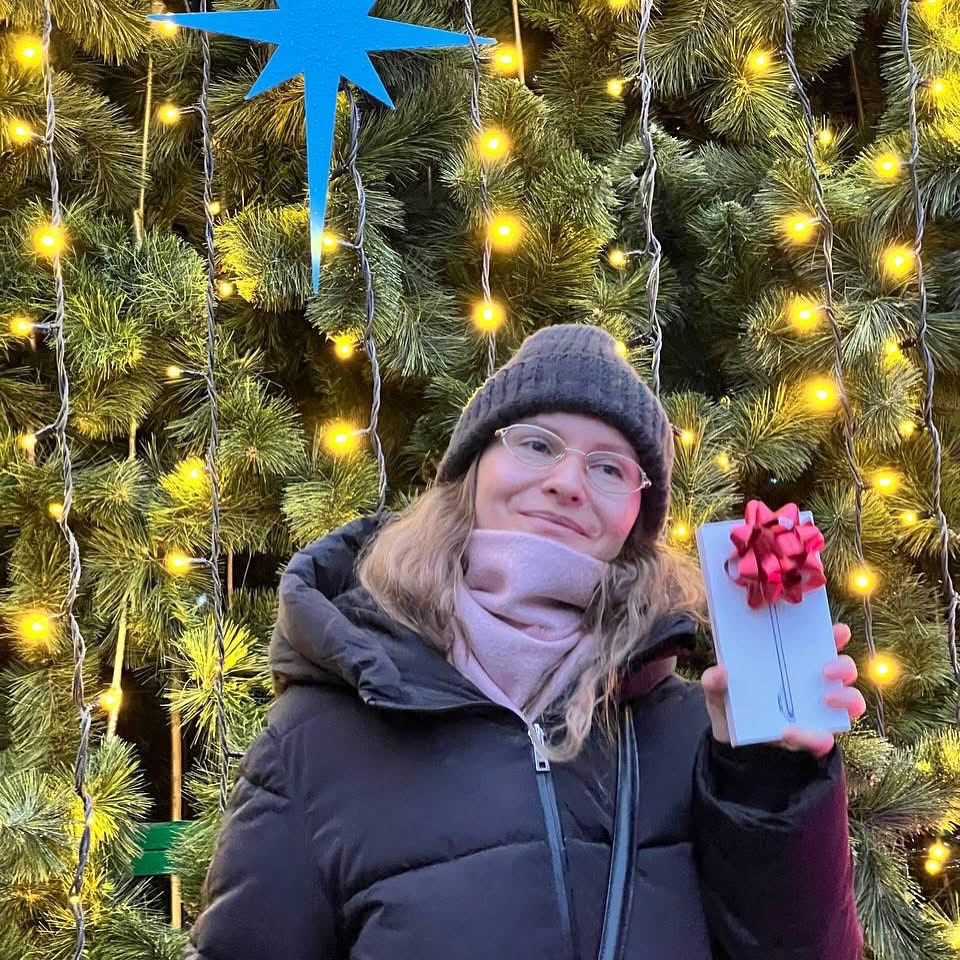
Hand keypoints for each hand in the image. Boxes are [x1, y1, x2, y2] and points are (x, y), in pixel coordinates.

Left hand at [701, 623, 865, 758]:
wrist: (729, 741)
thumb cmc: (731, 703)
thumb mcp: (717, 689)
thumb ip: (714, 681)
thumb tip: (721, 671)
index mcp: (793, 662)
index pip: (821, 644)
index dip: (834, 635)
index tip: (839, 631)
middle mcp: (812, 683)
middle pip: (844, 670)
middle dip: (843, 666)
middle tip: (825, 669)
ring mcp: (817, 711)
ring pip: (850, 702)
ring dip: (846, 699)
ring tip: (826, 698)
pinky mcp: (812, 737)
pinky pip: (824, 739)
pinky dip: (812, 736)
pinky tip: (790, 732)